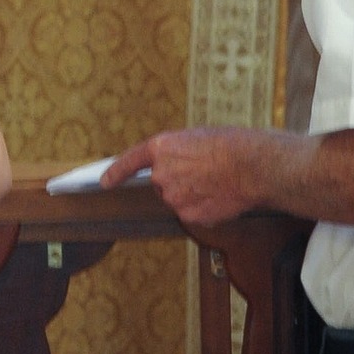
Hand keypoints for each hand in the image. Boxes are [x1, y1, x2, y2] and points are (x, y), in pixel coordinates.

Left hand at [103, 130, 255, 228]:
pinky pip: (193, 214)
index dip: (116, 172)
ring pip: (178, 200)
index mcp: (161, 148)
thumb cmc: (230, 146)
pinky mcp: (188, 215)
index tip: (104, 182)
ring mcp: (173, 196)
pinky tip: (219, 197)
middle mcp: (161, 173)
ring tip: (216, 183)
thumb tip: (178, 167)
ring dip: (193, 195)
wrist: (249, 166)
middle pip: (162, 184)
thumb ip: (177, 154)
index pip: (130, 161)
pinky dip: (204, 209)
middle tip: (204, 174)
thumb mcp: (196, 138)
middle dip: (179, 181)